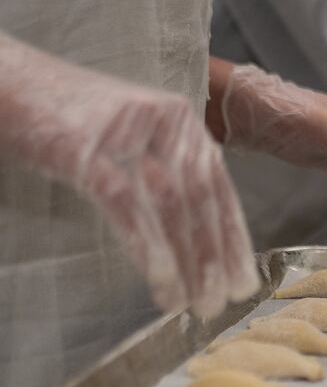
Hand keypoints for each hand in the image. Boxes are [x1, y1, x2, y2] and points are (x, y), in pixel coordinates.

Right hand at [0, 38, 257, 318]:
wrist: (8, 82)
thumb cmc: (64, 118)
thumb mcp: (128, 137)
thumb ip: (161, 169)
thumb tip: (191, 230)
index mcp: (179, 120)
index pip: (218, 185)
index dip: (233, 236)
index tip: (243, 280)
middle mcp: (165, 122)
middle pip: (202, 198)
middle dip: (215, 257)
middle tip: (221, 304)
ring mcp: (128, 134)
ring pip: (172, 205)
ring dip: (188, 261)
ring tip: (194, 304)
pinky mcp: (87, 149)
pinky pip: (127, 205)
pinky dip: (149, 246)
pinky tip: (162, 280)